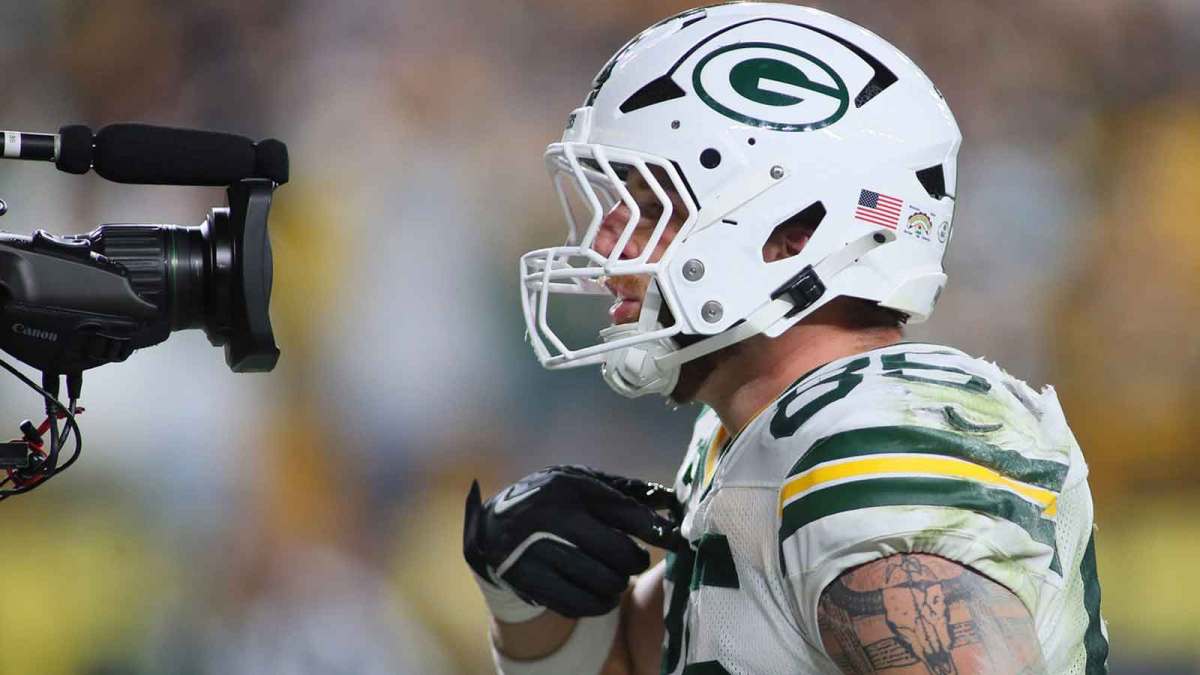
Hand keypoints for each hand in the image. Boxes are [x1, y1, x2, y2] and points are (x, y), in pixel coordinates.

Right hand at [463, 465, 682, 618]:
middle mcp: (553, 516)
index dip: (657, 530)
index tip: (676, 540)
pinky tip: (602, 597)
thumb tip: (670, 499)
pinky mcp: (527, 579)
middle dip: (635, 560)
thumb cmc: (549, 500)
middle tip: (635, 561)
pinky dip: (598, 605)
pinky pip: (577, 604)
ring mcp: (537, 549)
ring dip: (617, 584)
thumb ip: (622, 491)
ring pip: (601, 581)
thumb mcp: (578, 482)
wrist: (491, 527)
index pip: (626, 512)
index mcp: (570, 486)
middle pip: (617, 551)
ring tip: (616, 578)